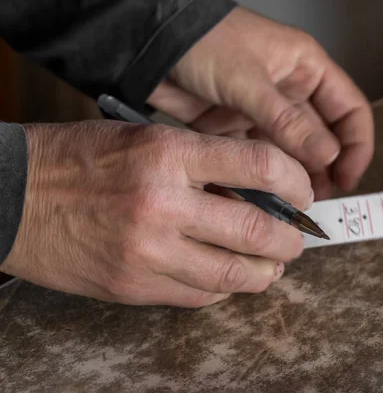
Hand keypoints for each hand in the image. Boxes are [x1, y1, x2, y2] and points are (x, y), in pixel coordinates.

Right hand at [1, 121, 311, 306]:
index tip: (303, 192)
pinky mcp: (134, 287)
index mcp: (168, 154)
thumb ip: (204, 162)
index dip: (296, 181)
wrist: (14, 197)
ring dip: (266, 272)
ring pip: (234, 274)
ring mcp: (148, 251)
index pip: (260, 165)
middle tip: (297, 240)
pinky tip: (227, 276)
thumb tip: (262, 189)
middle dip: (291, 240)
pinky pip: (200, 295)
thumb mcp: (147, 138)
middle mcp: (162, 203)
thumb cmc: (80, 159)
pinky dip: (224, 287)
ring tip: (273, 266)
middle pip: (257, 230)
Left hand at [147, 7, 373, 199]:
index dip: (357, 147)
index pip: (350, 111)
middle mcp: (291, 93)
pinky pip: (259, 161)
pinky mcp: (237, 131)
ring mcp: (264, 114)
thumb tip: (328, 156)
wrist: (150, 45)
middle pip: (323, 139)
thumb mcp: (250, 81)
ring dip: (294, 180)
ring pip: (291, 154)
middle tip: (318, 201)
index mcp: (307, 69)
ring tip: (292, 205)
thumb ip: (288, 122)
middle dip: (324, 170)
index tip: (348, 179)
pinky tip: (262, 198)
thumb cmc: (203, 41)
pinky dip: (261, 180)